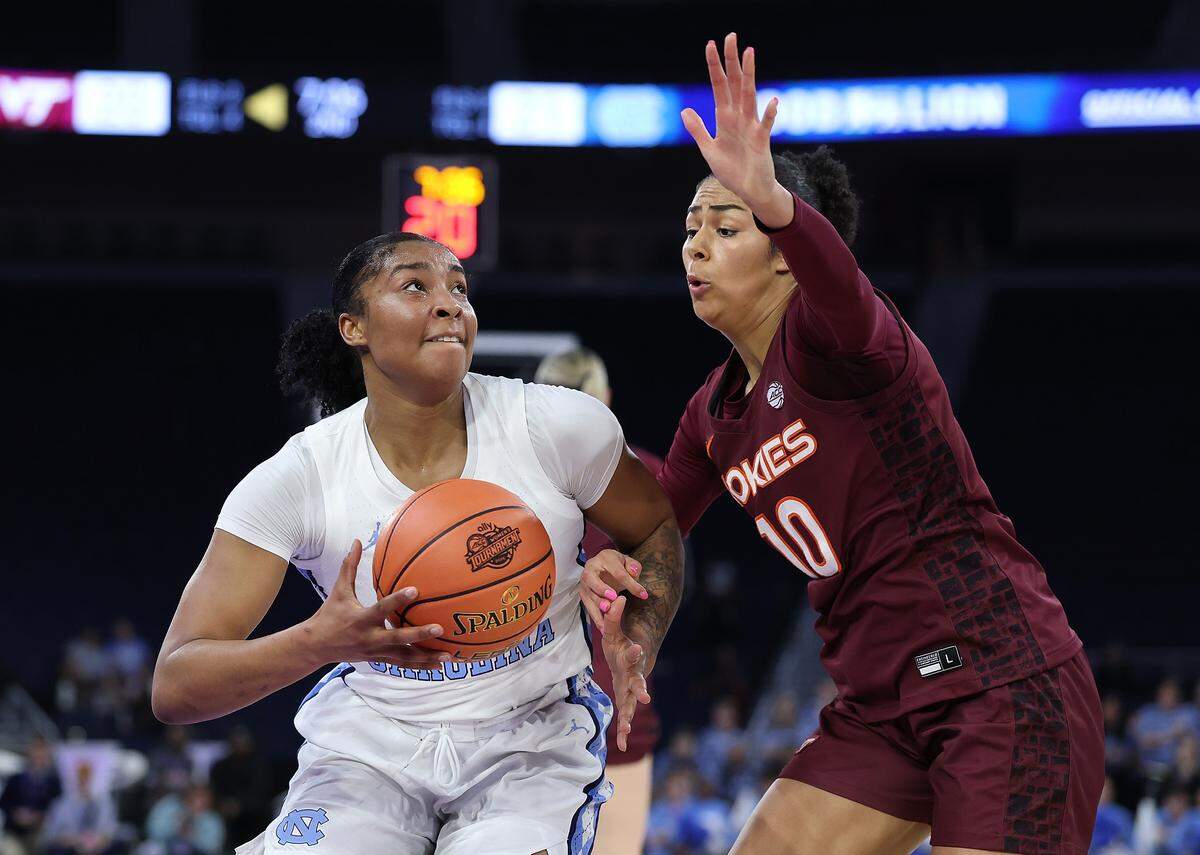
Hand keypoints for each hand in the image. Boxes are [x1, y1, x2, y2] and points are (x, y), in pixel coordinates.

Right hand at [301, 540, 450, 669]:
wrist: (316, 647)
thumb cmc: (329, 614)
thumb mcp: (338, 591)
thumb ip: (349, 567)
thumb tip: (357, 541)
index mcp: (361, 619)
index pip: (381, 608)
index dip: (398, 600)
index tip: (416, 590)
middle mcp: (370, 638)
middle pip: (397, 638)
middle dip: (419, 635)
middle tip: (440, 628)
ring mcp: (375, 652)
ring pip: (404, 657)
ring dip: (426, 658)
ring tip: (447, 656)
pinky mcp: (379, 660)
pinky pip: (402, 664)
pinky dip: (420, 666)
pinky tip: (439, 665)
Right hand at [579, 549, 647, 631]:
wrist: (604, 567)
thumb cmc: (619, 566)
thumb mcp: (628, 563)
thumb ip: (634, 566)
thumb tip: (634, 572)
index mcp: (605, 557)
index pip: (618, 571)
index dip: (631, 583)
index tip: (643, 595)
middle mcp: (591, 568)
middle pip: (592, 578)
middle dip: (601, 588)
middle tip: (613, 598)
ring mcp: (584, 581)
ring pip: (588, 593)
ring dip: (597, 604)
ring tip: (608, 612)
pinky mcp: (583, 593)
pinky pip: (587, 605)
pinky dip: (595, 616)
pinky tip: (603, 627)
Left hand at [600, 595, 651, 750]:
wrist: (628, 660)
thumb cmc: (620, 644)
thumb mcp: (612, 630)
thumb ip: (613, 615)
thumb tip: (616, 597)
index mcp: (631, 657)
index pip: (633, 654)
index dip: (635, 652)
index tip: (637, 648)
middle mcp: (633, 676)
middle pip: (637, 683)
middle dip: (640, 689)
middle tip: (645, 696)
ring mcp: (629, 690)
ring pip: (630, 705)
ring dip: (628, 716)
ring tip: (626, 729)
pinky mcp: (625, 701)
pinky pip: (624, 717)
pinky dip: (623, 730)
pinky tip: (620, 745)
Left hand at [681, 33, 792, 228]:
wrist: (749, 191)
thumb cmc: (732, 171)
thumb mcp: (709, 150)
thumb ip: (698, 130)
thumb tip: (684, 110)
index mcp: (725, 118)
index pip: (719, 87)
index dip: (715, 67)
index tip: (710, 45)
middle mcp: (739, 117)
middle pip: (735, 84)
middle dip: (732, 61)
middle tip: (731, 37)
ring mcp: (751, 127)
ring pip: (749, 96)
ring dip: (749, 76)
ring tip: (749, 54)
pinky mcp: (762, 142)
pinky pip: (766, 126)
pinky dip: (769, 115)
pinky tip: (773, 102)